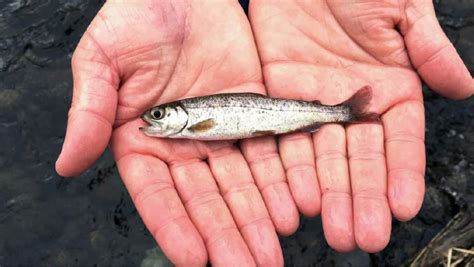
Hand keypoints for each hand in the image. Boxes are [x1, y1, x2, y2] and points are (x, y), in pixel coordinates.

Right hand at [55, 1, 294, 264]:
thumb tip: (66, 163)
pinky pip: (266, 153)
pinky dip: (278, 182)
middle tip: (245, 266)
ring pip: (239, 185)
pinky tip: (290, 209)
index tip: (195, 258)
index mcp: (141, 141)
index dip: (174, 226)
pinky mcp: (250, 116)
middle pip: (204, 199)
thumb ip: (89, 112)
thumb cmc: (137, 16)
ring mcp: (219, 134)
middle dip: (225, 234)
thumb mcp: (102, 60)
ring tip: (270, 252)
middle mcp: (182, 146)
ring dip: (255, 220)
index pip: (157, 194)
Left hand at [249, 0, 472, 251]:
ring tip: (333, 228)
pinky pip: (285, 140)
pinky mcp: (279, 101)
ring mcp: (315, 107)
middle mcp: (354, 107)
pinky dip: (291, 169)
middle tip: (364, 235)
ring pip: (323, 159)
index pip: (399, 142)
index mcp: (391, 91)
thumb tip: (463, 87)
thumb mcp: (403, 9)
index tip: (403, 207)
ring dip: (328, 195)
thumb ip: (429, 49)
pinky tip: (297, 198)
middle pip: (359, 161)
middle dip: (362, 198)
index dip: (401, 175)